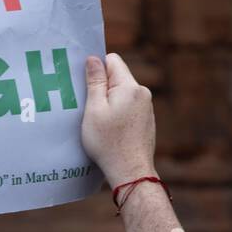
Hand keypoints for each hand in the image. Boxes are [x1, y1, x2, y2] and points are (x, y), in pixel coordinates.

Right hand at [80, 53, 156, 185]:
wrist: (131, 171)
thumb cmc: (108, 143)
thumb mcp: (94, 110)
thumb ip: (95, 82)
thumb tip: (93, 59)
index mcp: (130, 87)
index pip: (112, 61)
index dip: (96, 68)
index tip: (85, 83)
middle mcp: (142, 94)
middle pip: (118, 78)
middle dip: (101, 87)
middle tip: (87, 106)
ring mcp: (147, 108)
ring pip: (122, 94)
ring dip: (109, 102)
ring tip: (97, 121)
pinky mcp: (146, 121)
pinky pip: (128, 108)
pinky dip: (117, 114)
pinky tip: (109, 130)